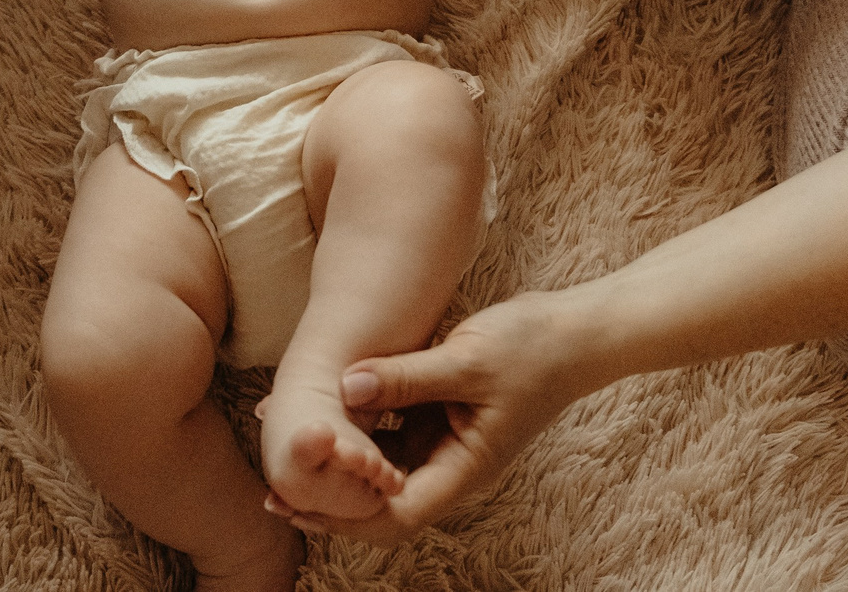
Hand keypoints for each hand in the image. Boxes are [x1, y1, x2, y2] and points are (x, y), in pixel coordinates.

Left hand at [264, 294, 593, 544]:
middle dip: (329, 499)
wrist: (575, 331)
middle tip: (272, 488)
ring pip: (381, 467)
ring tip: (284, 445)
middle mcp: (450, 465)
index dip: (343, 517)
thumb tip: (345, 386)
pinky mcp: (439, 416)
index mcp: (463, 469)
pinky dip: (357, 427)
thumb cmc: (531, 349)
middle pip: (380, 503)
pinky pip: (391, 432)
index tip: (297, 502)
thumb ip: (407, 377)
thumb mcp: (466, 359)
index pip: (396, 515)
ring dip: (339, 462)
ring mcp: (444, 442)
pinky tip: (322, 407)